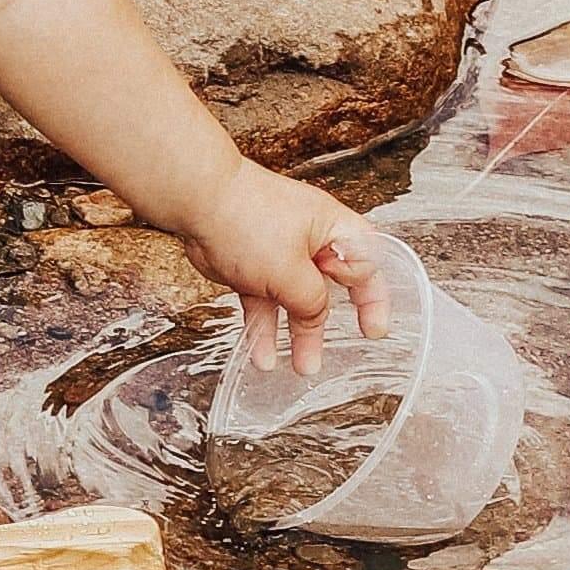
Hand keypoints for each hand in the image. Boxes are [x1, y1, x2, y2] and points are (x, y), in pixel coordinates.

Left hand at [178, 164, 390, 373]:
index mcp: (334, 230)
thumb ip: (312, 302)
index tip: (373, 330)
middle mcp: (311, 242)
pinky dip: (264, 328)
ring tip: (302, 366)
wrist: (197, 203)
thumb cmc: (248, 220)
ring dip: (299, 334)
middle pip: (332, 288)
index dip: (373, 298)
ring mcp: (280, 255)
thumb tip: (318, 320)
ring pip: (296, 301)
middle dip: (334, 322)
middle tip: (343, 352)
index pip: (367, 265)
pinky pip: (265, 304)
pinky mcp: (252, 268)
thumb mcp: (290, 272)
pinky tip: (261, 354)